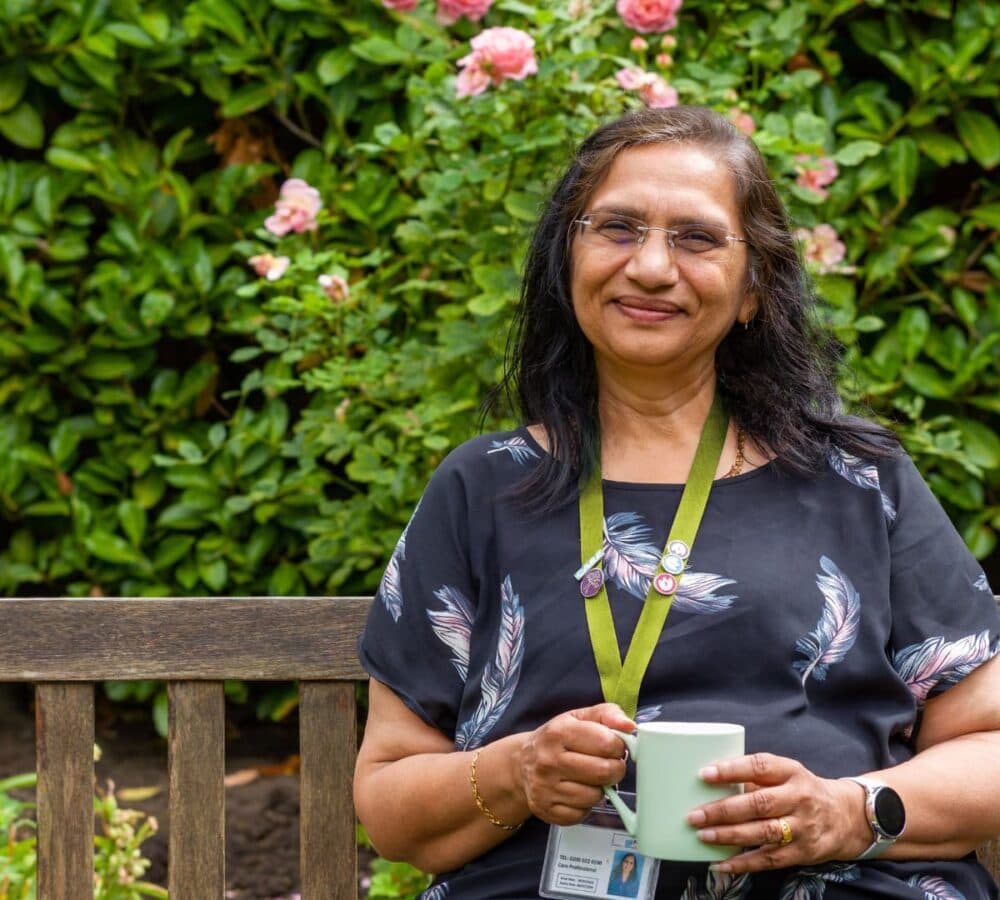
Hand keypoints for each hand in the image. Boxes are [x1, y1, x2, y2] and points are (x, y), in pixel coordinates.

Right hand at [512, 704, 633, 825]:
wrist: (522, 763)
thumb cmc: (556, 739)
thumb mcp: (578, 717)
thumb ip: (607, 714)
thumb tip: (629, 726)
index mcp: (559, 732)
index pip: (606, 743)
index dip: (618, 746)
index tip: (613, 746)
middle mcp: (549, 760)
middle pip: (603, 771)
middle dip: (614, 769)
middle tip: (608, 764)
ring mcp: (546, 788)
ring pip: (595, 796)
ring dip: (599, 788)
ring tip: (590, 777)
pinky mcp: (547, 810)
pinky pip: (582, 814)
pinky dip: (585, 805)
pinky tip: (577, 791)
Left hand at [685, 753, 870, 872]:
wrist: (845, 816)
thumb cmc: (802, 790)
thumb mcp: (786, 774)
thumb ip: (756, 777)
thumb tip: (713, 781)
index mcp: (791, 772)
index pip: (759, 767)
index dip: (732, 770)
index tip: (705, 774)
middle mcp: (799, 798)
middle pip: (758, 803)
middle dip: (723, 810)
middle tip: (695, 815)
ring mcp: (802, 827)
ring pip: (763, 832)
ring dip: (729, 836)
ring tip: (703, 835)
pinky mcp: (802, 852)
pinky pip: (770, 859)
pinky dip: (743, 863)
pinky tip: (721, 863)